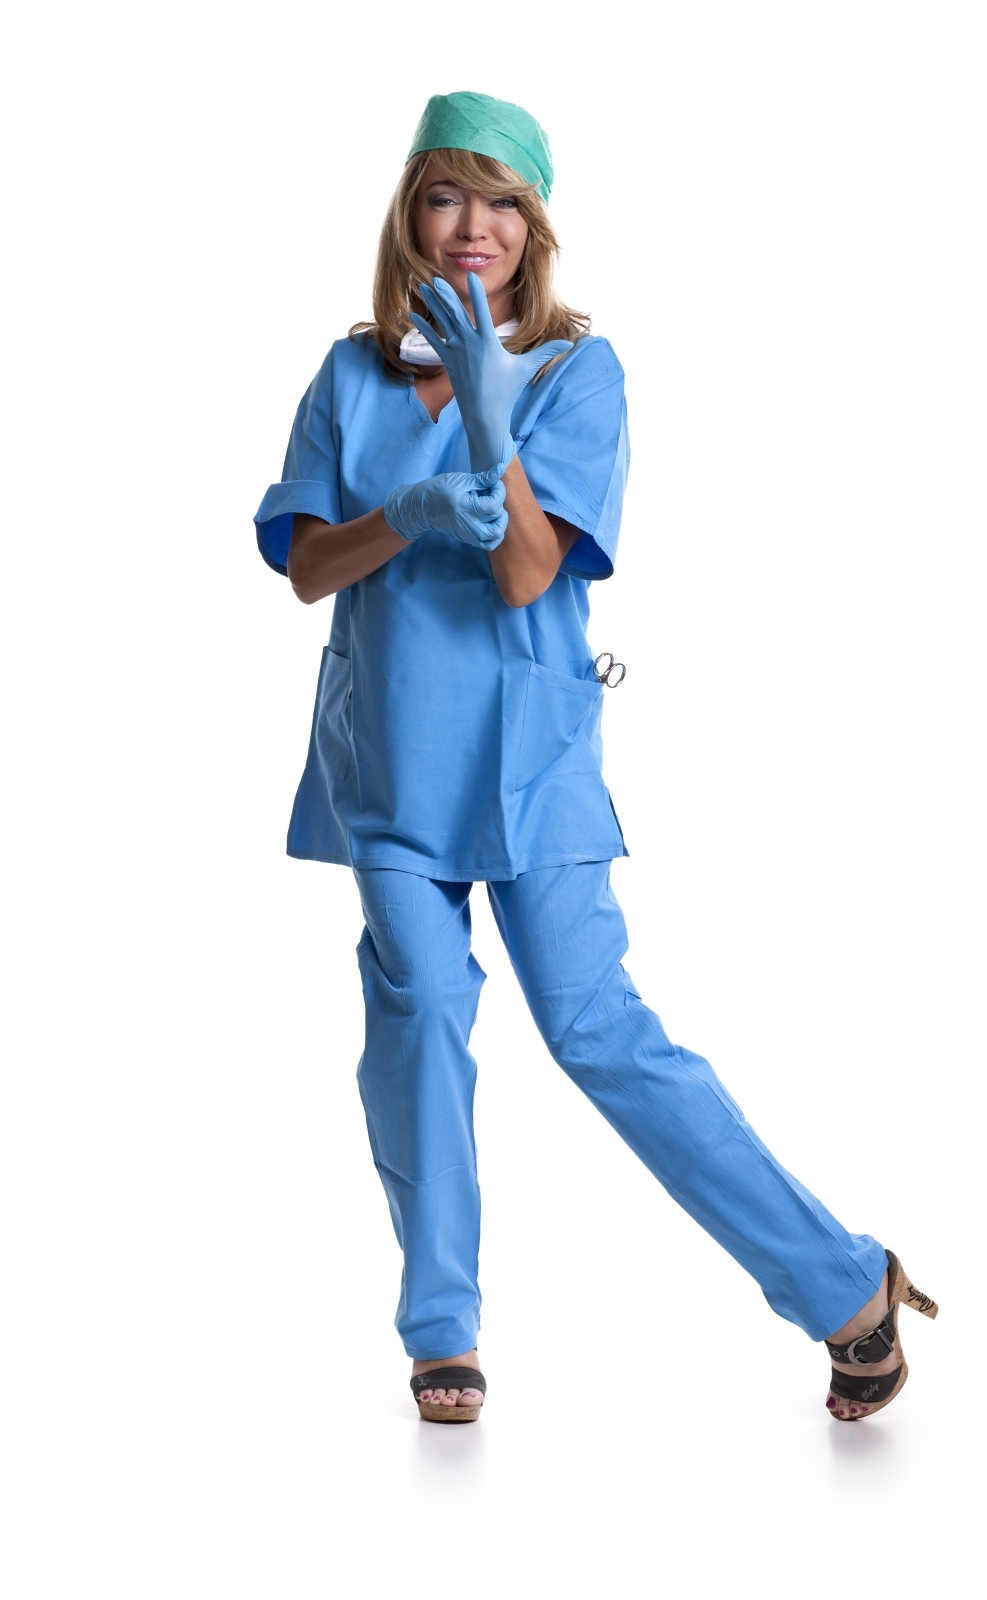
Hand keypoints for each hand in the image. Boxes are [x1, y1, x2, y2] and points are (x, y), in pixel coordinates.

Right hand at [383, 463, 508, 549]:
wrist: (421, 508)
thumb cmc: (439, 490)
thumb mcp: (461, 480)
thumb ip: (482, 478)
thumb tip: (500, 469)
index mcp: (466, 507)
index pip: (494, 505)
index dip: (500, 491)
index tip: (494, 483)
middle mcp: (469, 525)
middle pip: (497, 520)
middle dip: (501, 505)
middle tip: (492, 496)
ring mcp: (469, 534)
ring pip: (496, 535)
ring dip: (501, 522)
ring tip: (494, 510)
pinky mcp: (468, 539)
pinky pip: (488, 544)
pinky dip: (495, 536)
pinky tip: (492, 523)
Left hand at [409, 274, 572, 471]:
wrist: (484, 416)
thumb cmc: (507, 391)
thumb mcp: (527, 369)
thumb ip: (546, 352)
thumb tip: (570, 344)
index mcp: (488, 343)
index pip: (482, 312)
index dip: (476, 293)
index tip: (469, 276)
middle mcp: (470, 345)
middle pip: (456, 315)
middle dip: (446, 295)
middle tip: (436, 277)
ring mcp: (456, 353)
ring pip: (443, 323)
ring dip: (434, 304)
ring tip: (424, 287)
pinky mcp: (448, 361)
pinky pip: (433, 340)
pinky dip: (424, 327)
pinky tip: (414, 314)